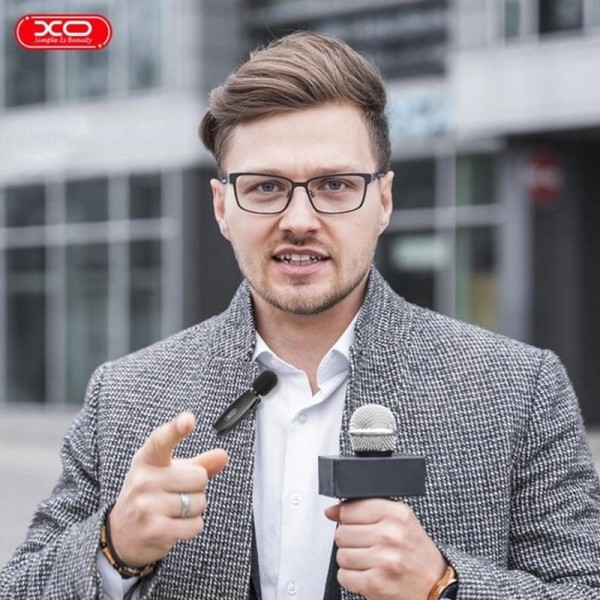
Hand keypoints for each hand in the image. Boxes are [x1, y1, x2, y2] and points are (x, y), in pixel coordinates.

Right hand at [109, 411, 228, 567]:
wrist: (121, 534)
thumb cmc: (150, 495)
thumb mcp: (168, 473)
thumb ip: (198, 463)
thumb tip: (223, 455)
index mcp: (147, 460)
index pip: (162, 440)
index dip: (176, 429)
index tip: (188, 420)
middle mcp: (144, 480)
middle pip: (198, 476)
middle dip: (197, 488)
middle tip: (177, 493)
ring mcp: (147, 505)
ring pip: (199, 502)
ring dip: (194, 509)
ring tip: (173, 511)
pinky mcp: (155, 530)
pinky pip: (195, 525)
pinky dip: (192, 527)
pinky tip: (174, 526)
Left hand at [325, 499, 446, 599]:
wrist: (436, 586)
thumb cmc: (415, 553)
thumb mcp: (399, 522)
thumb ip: (365, 510)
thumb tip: (331, 511)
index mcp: (396, 514)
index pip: (350, 508)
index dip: (349, 518)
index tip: (357, 526)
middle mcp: (391, 535)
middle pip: (342, 533)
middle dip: (351, 542)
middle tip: (368, 547)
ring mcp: (383, 560)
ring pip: (341, 555)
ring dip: (351, 561)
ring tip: (370, 562)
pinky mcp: (376, 584)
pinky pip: (344, 576)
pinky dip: (352, 578)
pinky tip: (369, 575)